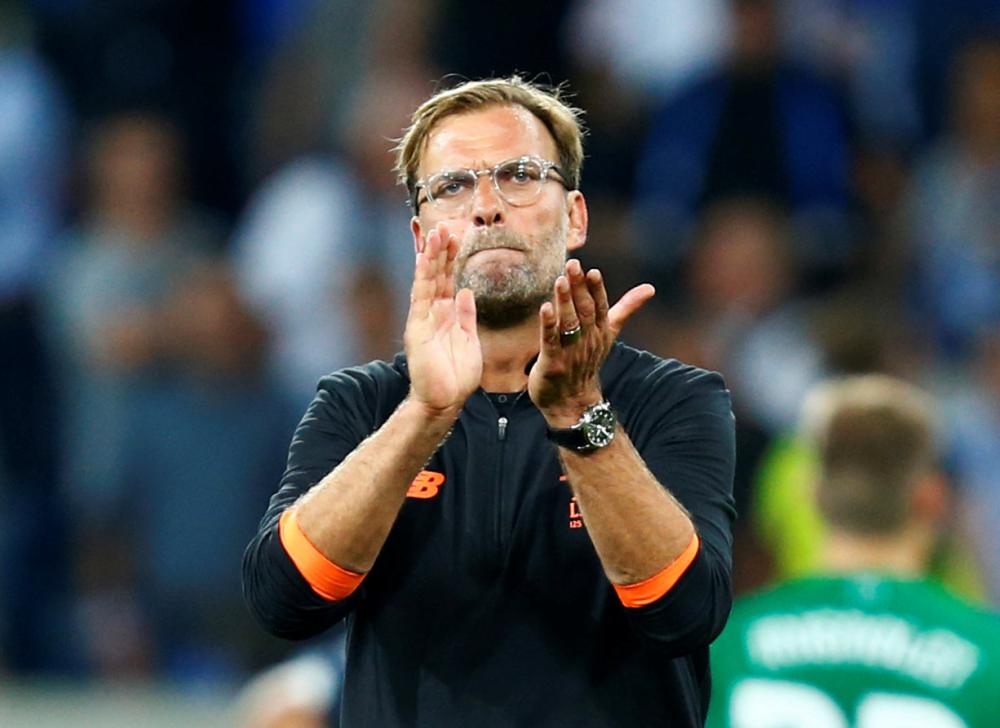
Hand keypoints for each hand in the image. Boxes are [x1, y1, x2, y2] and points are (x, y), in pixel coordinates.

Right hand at [404, 222, 482, 415]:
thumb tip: (467, 292)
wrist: (445, 400)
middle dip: (441, 250)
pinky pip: (420, 297)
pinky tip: (424, 259)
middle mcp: (433, 312)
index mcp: (447, 314)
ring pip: (428, 280)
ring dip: (432, 256)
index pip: (449, 279)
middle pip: (437, 274)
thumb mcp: (469, 340)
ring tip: (437, 233)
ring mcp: (423, 318)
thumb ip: (467, 316)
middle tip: (446, 224)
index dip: (453, 258)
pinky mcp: (417, 328)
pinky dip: (422, 277)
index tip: (458, 235)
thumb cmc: (457, 375)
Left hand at [528, 259, 654, 425]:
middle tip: (572, 265)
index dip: (596, 289)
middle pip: (585, 310)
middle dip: (579, 287)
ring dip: (565, 301)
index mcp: (601, 331)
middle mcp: (588, 340)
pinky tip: (544, 308)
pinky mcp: (553, 362)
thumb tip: (651, 288)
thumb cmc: (586, 360)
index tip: (592, 271)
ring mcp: (571, 351)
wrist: (573, 401)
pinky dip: (549, 324)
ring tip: (560, 281)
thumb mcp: (609, 333)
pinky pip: (551, 341)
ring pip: (569, 323)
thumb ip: (626, 308)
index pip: (600, 306)